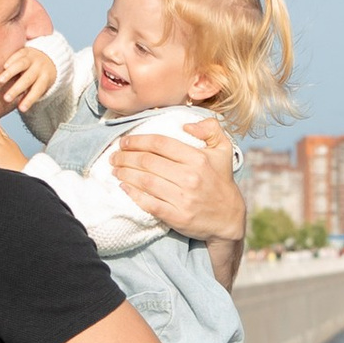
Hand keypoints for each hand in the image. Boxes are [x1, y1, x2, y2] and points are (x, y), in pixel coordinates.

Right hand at [0, 42, 59, 112]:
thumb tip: (18, 108)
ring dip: (11, 72)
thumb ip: (29, 93)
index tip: (21, 109)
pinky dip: (12, 60)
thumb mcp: (39, 85)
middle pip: (28, 79)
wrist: (50, 56)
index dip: (30, 100)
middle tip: (6, 98)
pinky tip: (4, 66)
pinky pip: (19, 53)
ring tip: (0, 81)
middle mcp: (39, 67)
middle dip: (17, 89)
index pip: (37, 90)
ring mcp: (33, 58)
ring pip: (22, 64)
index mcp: (45, 78)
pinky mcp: (26, 50)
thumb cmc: (40, 77)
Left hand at [109, 115, 242, 243]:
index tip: (125, 141)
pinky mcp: (177, 217)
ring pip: (145, 181)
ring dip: (125, 174)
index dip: (138, 141)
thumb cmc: (221, 179)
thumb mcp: (224, 149)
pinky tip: (124, 187)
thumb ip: (210, 128)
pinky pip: (149, 203)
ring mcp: (183, 198)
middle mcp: (190, 177)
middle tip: (115, 156)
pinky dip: (133, 194)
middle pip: (148, 162)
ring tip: (116, 169)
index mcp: (198, 158)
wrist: (228, 217)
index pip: (160, 144)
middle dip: (125, 157)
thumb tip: (186, 125)